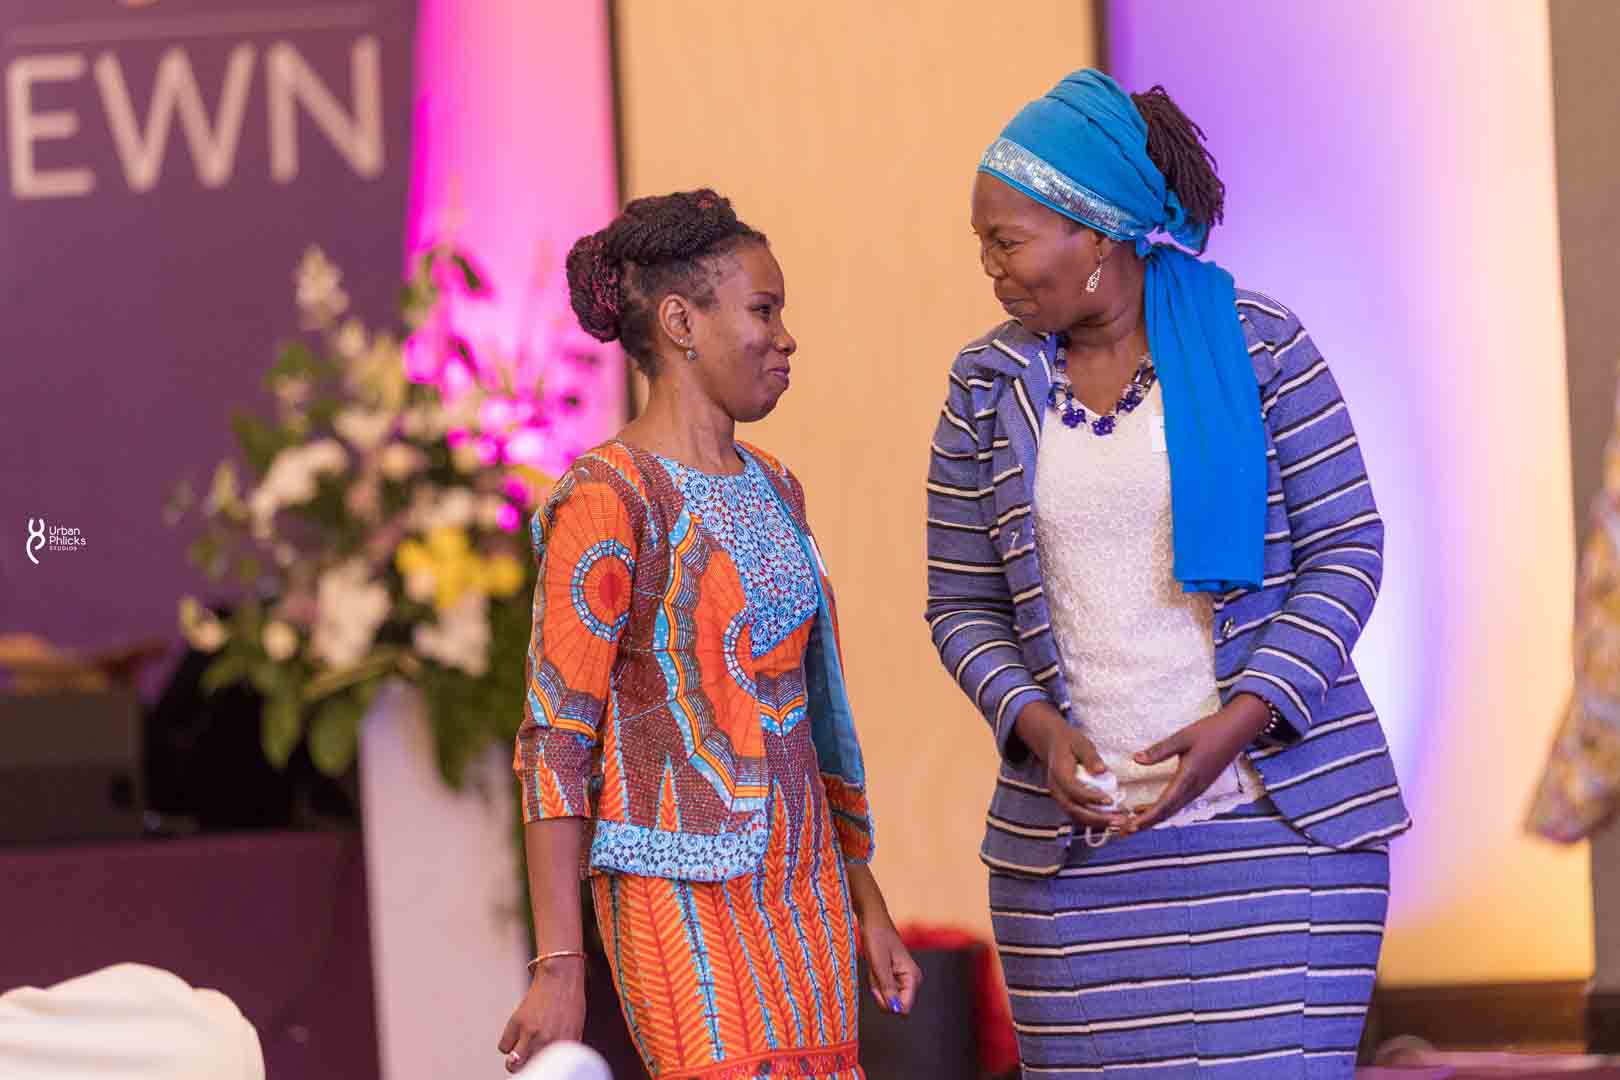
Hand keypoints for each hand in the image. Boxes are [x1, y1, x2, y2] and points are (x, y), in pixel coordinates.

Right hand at [497, 957, 585, 1072]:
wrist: (560, 976)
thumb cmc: (570, 999)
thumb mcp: (576, 1027)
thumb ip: (567, 1046)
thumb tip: (560, 1062)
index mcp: (565, 1043)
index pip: (553, 1071)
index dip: (547, 1073)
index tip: (545, 1071)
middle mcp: (547, 1040)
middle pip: (529, 1070)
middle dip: (529, 1068)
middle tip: (531, 1062)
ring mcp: (530, 1032)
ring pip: (512, 1064)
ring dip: (515, 1063)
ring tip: (519, 1057)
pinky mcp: (516, 1022)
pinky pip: (504, 1046)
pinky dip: (508, 1045)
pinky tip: (515, 1038)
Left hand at [844, 863, 922, 1015]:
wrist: (872, 919)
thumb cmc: (876, 937)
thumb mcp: (879, 964)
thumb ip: (888, 988)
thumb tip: (896, 1011)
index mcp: (913, 977)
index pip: (903, 1008)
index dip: (887, 1002)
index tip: (879, 983)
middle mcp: (911, 980)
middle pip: (893, 1003)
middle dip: (880, 992)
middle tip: (875, 970)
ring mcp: (902, 978)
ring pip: (885, 996)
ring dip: (875, 984)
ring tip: (874, 964)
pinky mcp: (894, 976)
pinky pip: (881, 987)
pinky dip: (874, 980)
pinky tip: (874, 965)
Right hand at [1014, 700, 1130, 830]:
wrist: (1052, 745)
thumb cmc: (1069, 742)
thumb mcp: (1080, 743)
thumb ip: (1090, 756)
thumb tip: (1101, 770)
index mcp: (1059, 774)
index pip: (1074, 790)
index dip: (1092, 798)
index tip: (1111, 800)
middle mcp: (1056, 789)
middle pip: (1074, 810)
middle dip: (1098, 818)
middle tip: (1119, 820)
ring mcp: (1060, 797)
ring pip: (1076, 816)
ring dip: (1097, 823)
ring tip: (1118, 822)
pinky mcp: (1066, 801)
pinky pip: (1079, 815)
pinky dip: (1094, 820)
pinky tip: (1111, 819)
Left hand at [1120, 694, 1269, 834]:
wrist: (1237, 731)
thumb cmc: (1210, 732)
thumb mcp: (1181, 738)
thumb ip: (1159, 751)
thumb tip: (1136, 759)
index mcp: (1189, 778)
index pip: (1164, 804)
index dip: (1146, 817)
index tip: (1130, 826)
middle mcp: (1194, 789)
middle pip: (1167, 813)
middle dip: (1145, 824)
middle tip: (1123, 831)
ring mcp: (1198, 789)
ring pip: (1172, 810)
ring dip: (1152, 818)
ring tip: (1131, 823)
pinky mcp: (1199, 786)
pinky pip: (1177, 803)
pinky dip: (1161, 809)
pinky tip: (1147, 807)